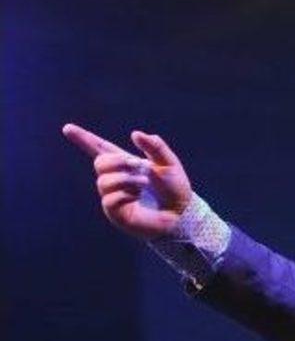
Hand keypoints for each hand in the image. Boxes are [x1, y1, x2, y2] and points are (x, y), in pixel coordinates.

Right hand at [62, 123, 192, 240]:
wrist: (182, 212)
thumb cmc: (175, 188)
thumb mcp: (169, 163)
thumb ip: (155, 147)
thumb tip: (135, 133)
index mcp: (127, 164)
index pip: (100, 149)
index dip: (84, 139)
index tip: (67, 128)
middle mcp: (116, 179)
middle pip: (99, 162)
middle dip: (117, 161)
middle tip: (137, 165)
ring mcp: (113, 196)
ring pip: (104, 181)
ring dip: (126, 178)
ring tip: (144, 183)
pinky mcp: (115, 212)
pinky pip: (110, 199)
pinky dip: (126, 194)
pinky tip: (138, 197)